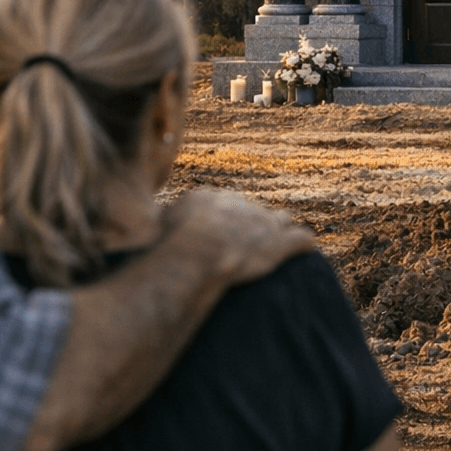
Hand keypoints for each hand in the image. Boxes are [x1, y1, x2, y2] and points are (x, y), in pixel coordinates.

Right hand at [163, 189, 313, 284]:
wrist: (201, 249)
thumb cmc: (174, 242)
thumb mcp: (159, 226)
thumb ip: (159, 224)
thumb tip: (141, 230)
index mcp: (212, 199)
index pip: (223, 204)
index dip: (226, 218)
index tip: (224, 229)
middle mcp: (241, 206)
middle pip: (252, 210)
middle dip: (254, 223)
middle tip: (254, 237)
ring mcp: (264, 223)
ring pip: (280, 219)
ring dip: (281, 229)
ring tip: (284, 238)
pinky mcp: (282, 243)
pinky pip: (302, 240)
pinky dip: (305, 244)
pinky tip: (308, 251)